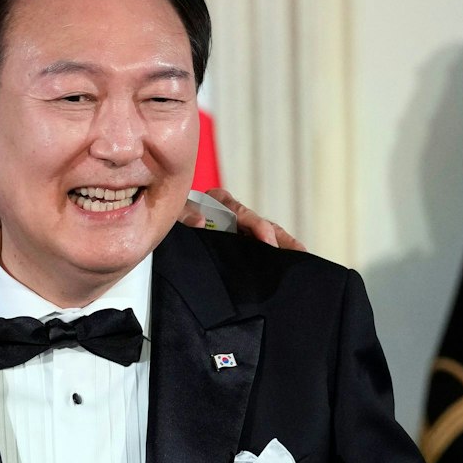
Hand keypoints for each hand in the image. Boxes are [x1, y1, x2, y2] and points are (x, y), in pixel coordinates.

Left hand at [180, 187, 307, 251]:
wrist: (161, 225)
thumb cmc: (169, 219)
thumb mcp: (172, 214)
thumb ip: (183, 215)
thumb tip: (202, 221)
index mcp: (217, 202)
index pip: (242, 213)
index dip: (258, 226)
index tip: (268, 239)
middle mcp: (232, 211)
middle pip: (260, 224)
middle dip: (280, 238)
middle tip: (298, 251)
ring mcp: (236, 227)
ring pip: (264, 235)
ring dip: (282, 245)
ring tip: (301, 256)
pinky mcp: (237, 241)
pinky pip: (257, 246)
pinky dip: (274, 251)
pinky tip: (290, 260)